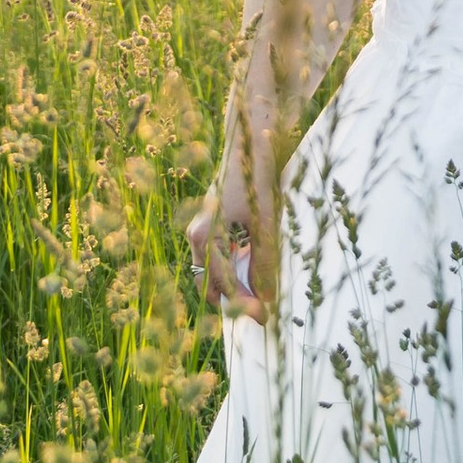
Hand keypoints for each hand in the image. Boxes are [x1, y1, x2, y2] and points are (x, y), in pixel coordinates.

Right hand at [186, 125, 269, 319]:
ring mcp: (200, 230)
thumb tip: (266, 299)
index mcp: (205, 238)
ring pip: (211, 273)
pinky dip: (231, 270)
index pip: (221, 286)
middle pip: (208, 285)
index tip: (264, 318)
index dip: (244, 305)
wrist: (250, 144)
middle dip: (232, 301)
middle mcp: (196, 237)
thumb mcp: (265, 226)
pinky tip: (253, 270)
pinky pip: (215, 258)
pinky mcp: (210, 225)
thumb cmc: (257, 181)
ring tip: (259, 293)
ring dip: (232, 286)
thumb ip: (264, 264)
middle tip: (261, 310)